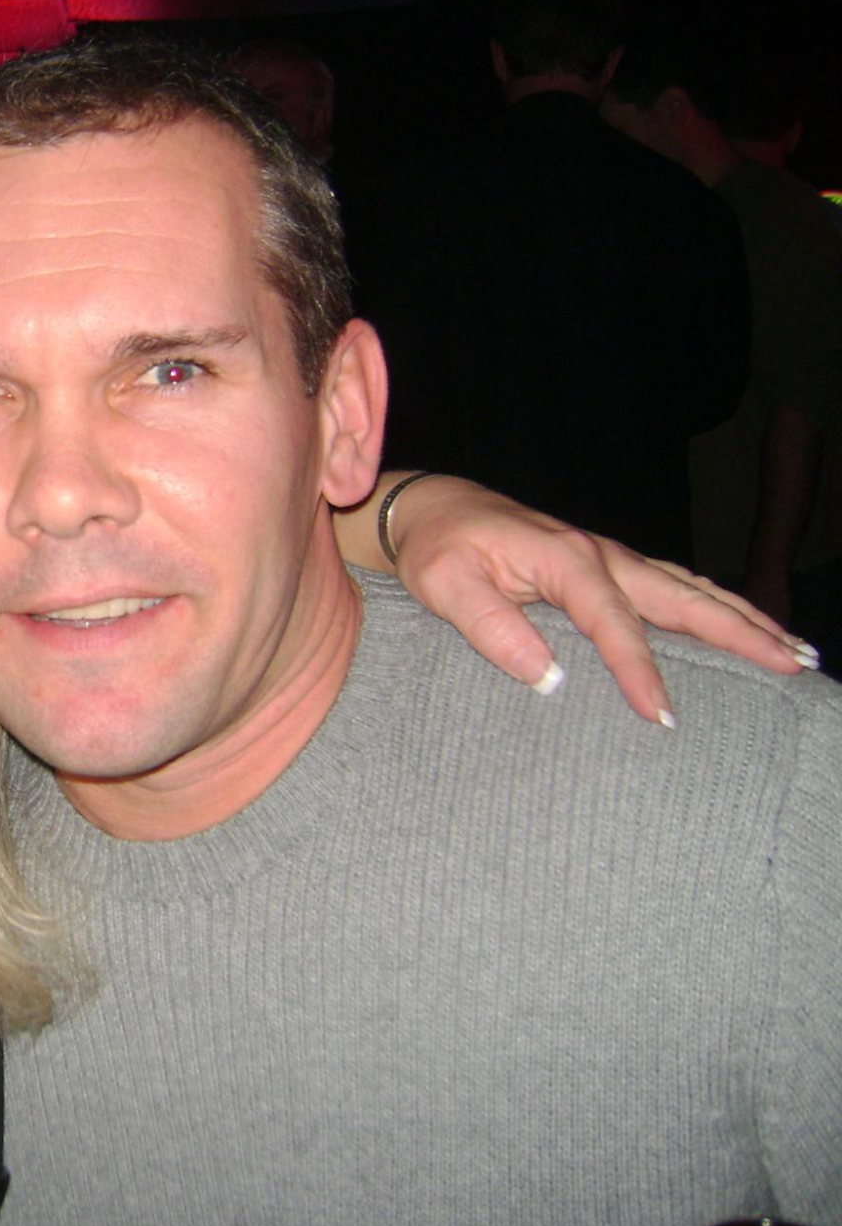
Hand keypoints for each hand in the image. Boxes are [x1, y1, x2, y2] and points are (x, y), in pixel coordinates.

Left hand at [355, 474, 816, 724]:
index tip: (662, 717)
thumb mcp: (446, 587)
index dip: (639, 671)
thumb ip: (492, 628)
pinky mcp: (607, 567)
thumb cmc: (436, 548)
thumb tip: (548, 678)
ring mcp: (609, 558)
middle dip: (739, 632)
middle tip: (792, 665)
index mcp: (564, 560)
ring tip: (793, 651)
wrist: (432, 509)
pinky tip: (745, 627)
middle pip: (681, 597)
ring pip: (688, 589)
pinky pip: (672, 588)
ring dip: (741, 618)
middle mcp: (599, 555)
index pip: (613, 623)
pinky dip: (714, 606)